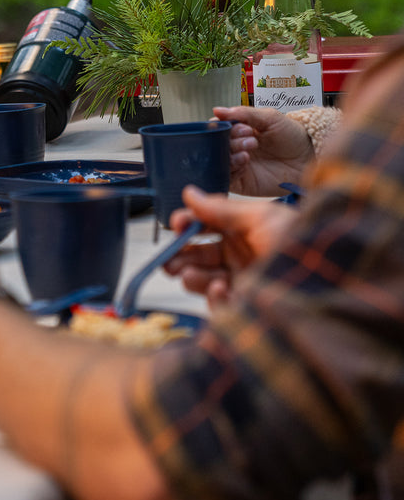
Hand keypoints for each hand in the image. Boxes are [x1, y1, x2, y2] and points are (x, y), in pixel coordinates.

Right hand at [163, 186, 293, 308]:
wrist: (329, 279)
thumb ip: (220, 208)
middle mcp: (240, 257)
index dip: (187, 225)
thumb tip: (188, 192)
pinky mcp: (247, 307)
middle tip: (169, 260)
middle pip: (198, 256)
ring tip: (190, 275)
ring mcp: (242, 282)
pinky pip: (219, 305)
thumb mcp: (259, 217)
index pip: (204, 227)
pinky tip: (221, 289)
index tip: (176, 224)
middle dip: (179, 256)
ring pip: (202, 280)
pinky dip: (214, 298)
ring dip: (191, 276)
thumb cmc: (301, 242)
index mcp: (242, 232)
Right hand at [211, 105, 313, 197]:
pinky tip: (245, 161)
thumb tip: (216, 110)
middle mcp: (234, 148)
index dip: (223, 126)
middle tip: (250, 138)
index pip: (217, 128)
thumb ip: (244, 113)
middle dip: (231, 139)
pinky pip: (226, 176)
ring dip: (230, 152)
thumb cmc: (292, 135)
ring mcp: (236, 165)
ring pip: (219, 159)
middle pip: (216, 144)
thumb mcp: (269, 117)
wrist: (310, 158)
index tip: (240, 126)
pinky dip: (231, 168)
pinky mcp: (241, 182)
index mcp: (237, 131)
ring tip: (250, 149)